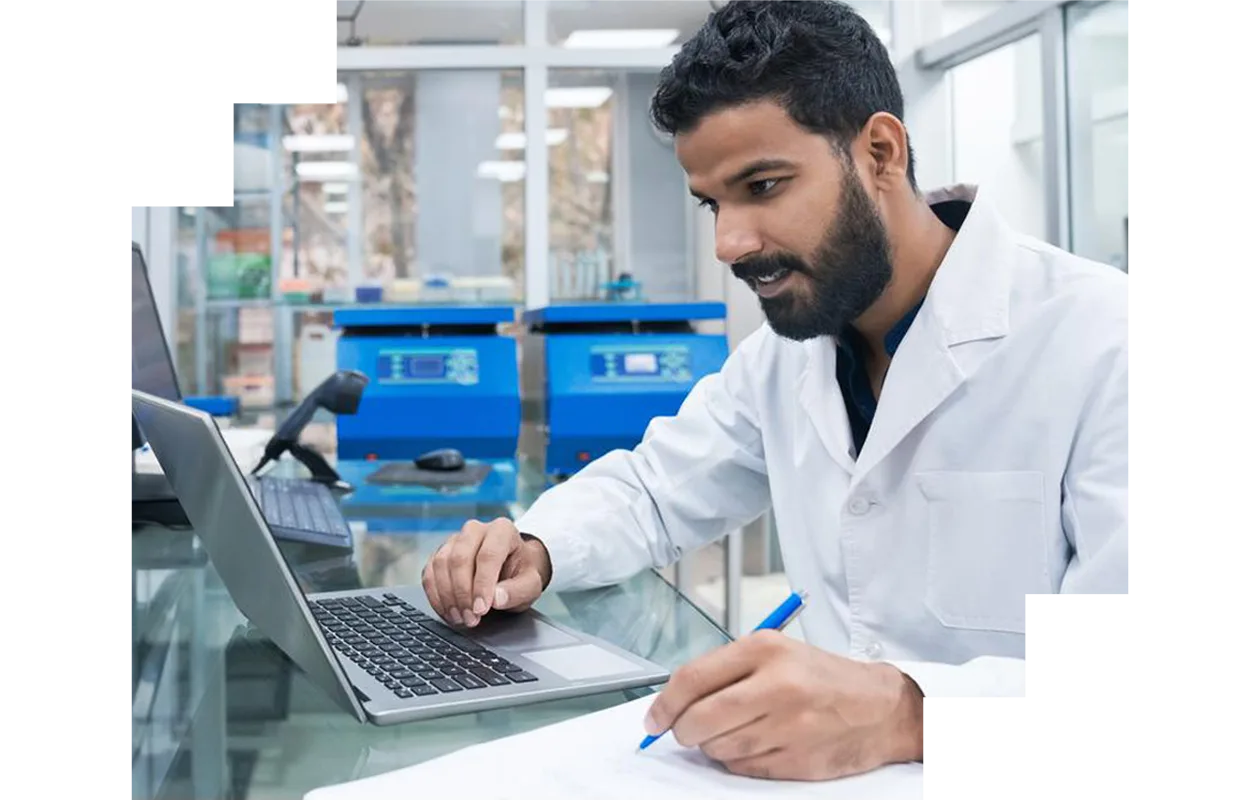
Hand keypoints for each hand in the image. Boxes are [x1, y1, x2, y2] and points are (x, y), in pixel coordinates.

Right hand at [421, 517, 552, 628]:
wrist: (512, 567)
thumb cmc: (521, 573)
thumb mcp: (531, 584)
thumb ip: (517, 591)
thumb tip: (496, 599)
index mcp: (502, 530)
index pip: (488, 555)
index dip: (482, 585)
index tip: (482, 609)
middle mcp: (476, 530)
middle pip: (460, 558)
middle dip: (463, 593)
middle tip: (471, 618)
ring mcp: (455, 540)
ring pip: (441, 564)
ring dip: (447, 596)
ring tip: (461, 618)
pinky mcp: (440, 554)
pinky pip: (429, 573)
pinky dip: (435, 596)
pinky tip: (448, 611)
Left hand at [644, 630, 924, 780]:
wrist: (878, 708)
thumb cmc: (820, 677)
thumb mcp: (775, 653)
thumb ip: (725, 671)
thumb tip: (674, 701)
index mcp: (764, 650)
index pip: (692, 679)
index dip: (664, 704)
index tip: (653, 718)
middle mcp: (775, 686)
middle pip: (698, 720)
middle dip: (683, 731)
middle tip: (686, 730)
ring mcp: (787, 726)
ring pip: (717, 748)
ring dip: (714, 746)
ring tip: (739, 729)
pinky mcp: (795, 759)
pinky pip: (742, 768)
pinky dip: (739, 760)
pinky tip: (759, 743)